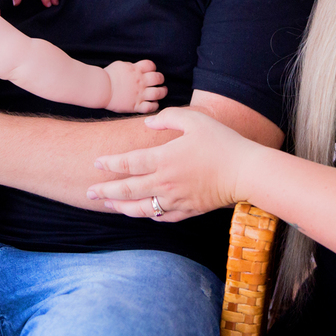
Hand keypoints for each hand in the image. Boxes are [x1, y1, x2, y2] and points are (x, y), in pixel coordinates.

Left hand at [87, 107, 256, 220]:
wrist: (246, 171)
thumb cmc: (222, 141)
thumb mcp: (194, 120)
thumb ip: (167, 119)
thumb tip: (148, 125)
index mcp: (165, 159)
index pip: (129, 163)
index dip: (110, 164)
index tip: (96, 163)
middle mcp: (166, 182)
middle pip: (128, 190)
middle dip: (105, 192)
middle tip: (89, 192)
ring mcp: (176, 199)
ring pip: (141, 208)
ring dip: (122, 207)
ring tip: (108, 205)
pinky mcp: (189, 210)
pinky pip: (163, 216)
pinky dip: (150, 214)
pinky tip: (143, 212)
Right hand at [103, 60, 166, 113]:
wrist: (101, 89)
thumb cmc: (108, 76)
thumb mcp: (121, 65)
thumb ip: (131, 66)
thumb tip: (137, 68)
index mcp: (136, 70)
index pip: (151, 65)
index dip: (153, 68)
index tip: (150, 71)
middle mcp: (140, 81)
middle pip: (158, 78)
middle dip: (160, 79)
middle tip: (159, 81)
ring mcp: (139, 94)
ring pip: (158, 93)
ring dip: (162, 92)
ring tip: (162, 91)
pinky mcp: (136, 106)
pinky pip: (151, 107)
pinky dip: (155, 105)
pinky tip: (154, 103)